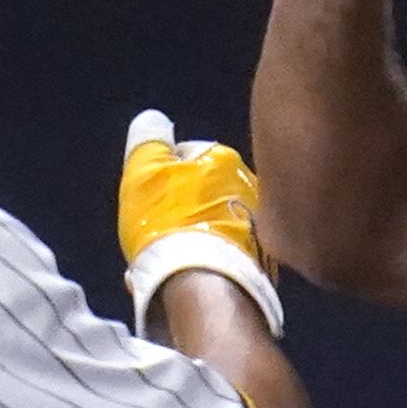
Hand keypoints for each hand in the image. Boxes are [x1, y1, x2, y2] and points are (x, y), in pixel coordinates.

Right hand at [119, 111, 283, 333]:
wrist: (205, 285)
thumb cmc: (168, 222)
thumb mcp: (143, 171)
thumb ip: (148, 141)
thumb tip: (155, 121)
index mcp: (223, 158)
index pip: (185, 155)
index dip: (159, 175)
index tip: (147, 199)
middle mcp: (250, 185)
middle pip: (202, 191)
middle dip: (179, 208)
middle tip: (156, 230)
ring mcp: (259, 224)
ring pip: (213, 223)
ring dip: (193, 235)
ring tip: (170, 256)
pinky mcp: (262, 261)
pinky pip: (225, 253)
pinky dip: (207, 260)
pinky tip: (189, 275)